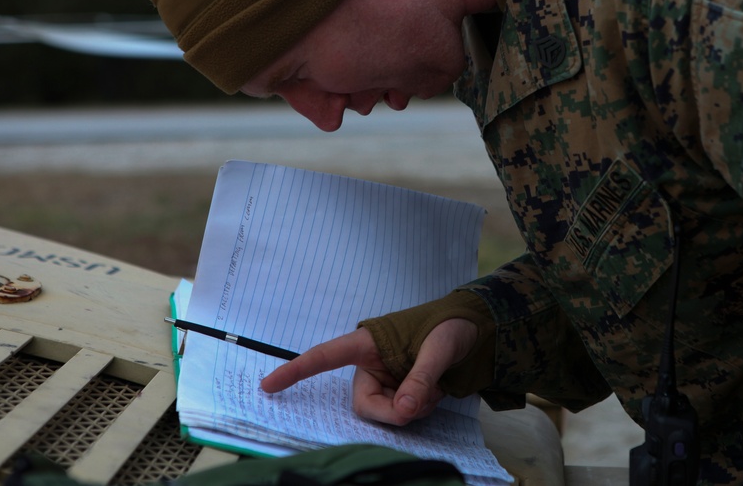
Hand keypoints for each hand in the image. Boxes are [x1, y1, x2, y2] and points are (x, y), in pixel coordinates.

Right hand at [260, 319, 477, 425]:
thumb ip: (422, 378)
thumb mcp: (440, 348)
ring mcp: (384, 381)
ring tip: (434, 389)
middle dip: (392, 411)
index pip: (325, 356)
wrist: (475, 334)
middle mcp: (370, 364)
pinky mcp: (398, 393)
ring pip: (383, 413)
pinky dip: (418, 410)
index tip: (268, 385)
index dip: (296, 371)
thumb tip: (404, 411)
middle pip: (364, 404)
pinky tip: (434, 393)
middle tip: (421, 403)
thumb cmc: (451, 327)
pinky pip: (399, 414)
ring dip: (410, 409)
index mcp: (368, 343)